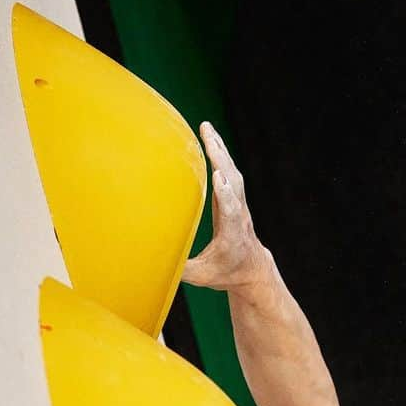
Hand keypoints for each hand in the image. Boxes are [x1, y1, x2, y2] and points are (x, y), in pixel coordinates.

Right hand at [182, 121, 270, 291]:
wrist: (252, 269)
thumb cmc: (226, 273)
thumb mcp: (203, 278)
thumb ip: (181, 269)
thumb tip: (153, 263)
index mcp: (232, 234)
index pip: (230, 211)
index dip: (225, 194)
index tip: (218, 177)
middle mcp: (239, 213)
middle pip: (232, 181)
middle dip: (220, 158)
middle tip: (207, 136)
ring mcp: (238, 202)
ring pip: (231, 170)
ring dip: (219, 148)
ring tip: (206, 128)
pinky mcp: (234, 196)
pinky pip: (228, 170)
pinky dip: (219, 152)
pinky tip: (209, 137)